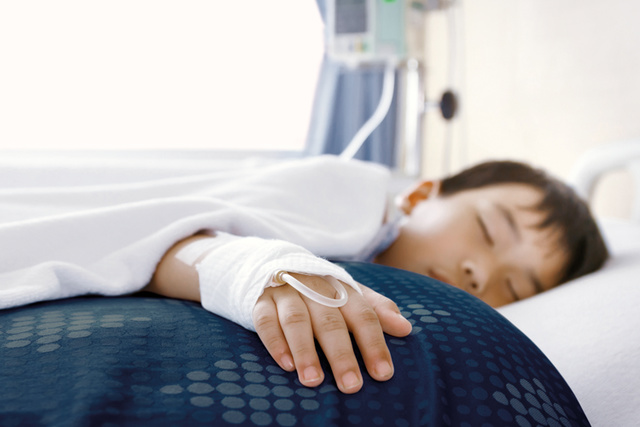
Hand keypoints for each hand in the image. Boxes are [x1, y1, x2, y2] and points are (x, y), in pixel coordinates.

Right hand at [252, 274, 411, 393]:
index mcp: (341, 288)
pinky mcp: (260, 301)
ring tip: (314, 380)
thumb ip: (377, 309)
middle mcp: (314, 288)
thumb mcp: (350, 294)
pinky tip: (285, 364)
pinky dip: (275, 342)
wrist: (276, 263)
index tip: (383, 373)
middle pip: (330, 321)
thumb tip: (406, 328)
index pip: (363, 315)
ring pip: (296, 321)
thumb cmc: (322, 290)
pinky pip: (265, 320)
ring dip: (305, 351)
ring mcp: (286, 293)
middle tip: (351, 386)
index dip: (374, 344)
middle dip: (341, 355)